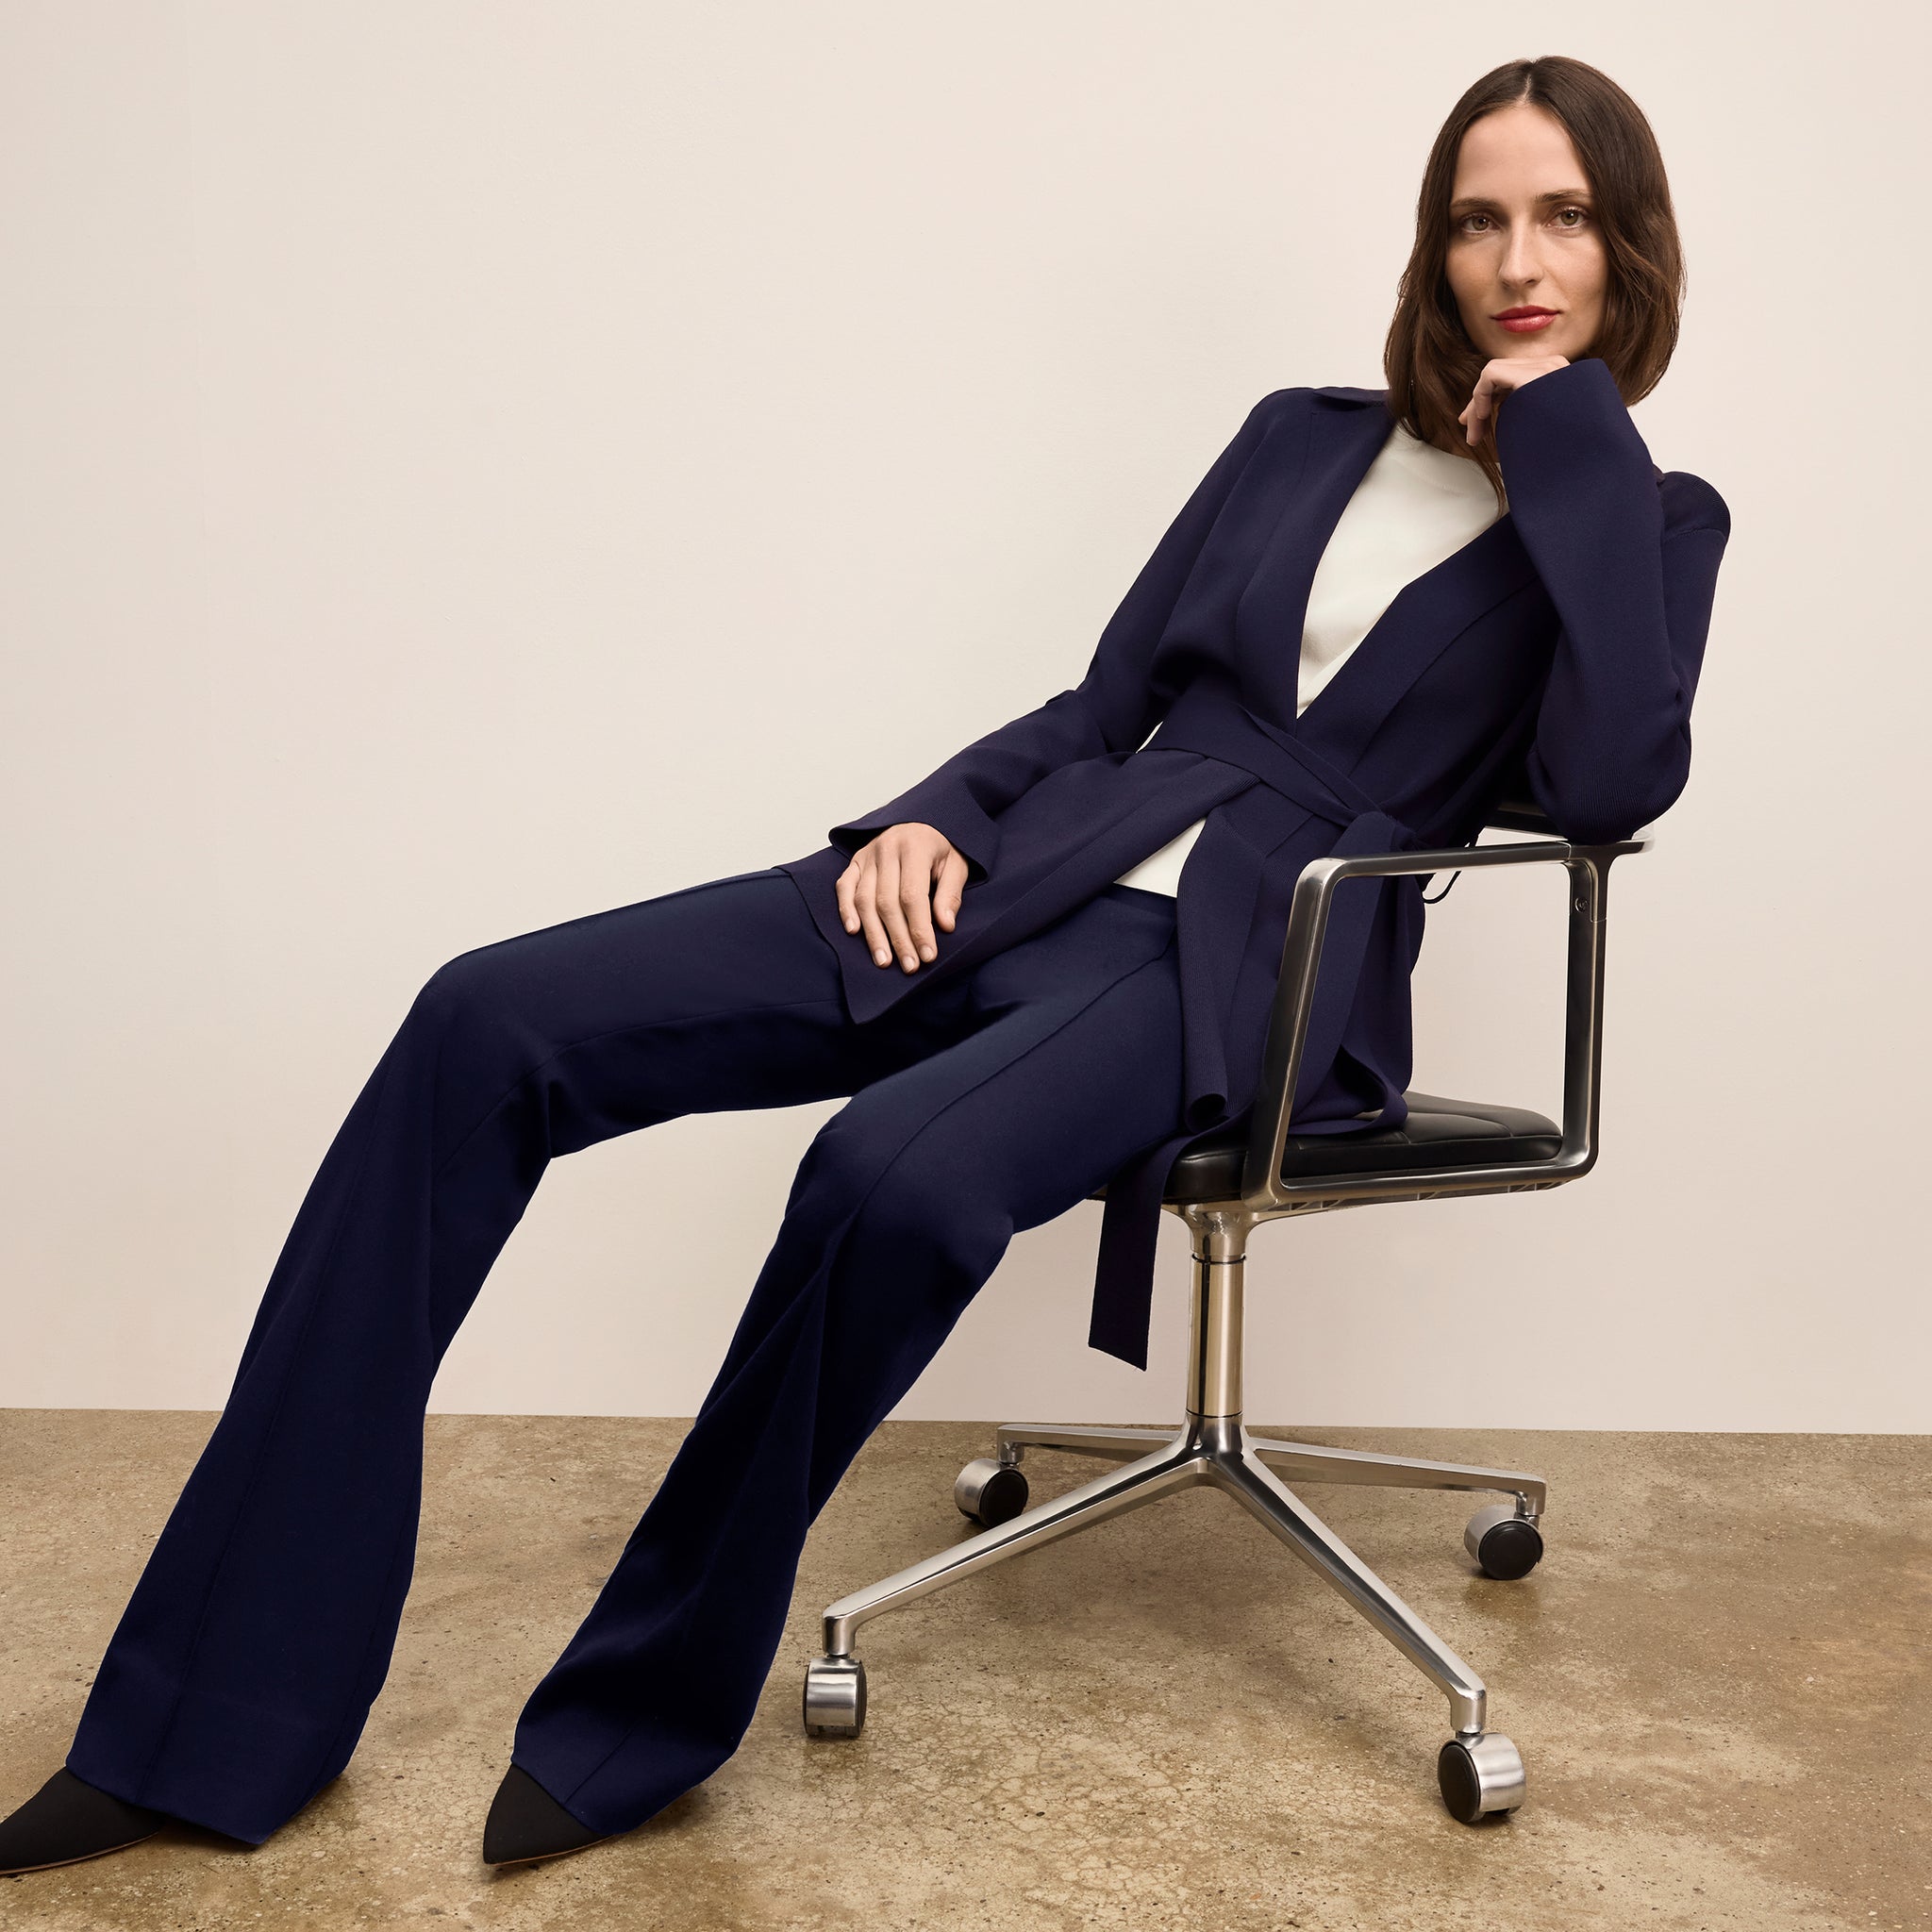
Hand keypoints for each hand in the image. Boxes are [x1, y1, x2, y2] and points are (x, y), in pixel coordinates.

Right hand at [835, 822, 968, 973]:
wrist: (923, 819)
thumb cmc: (942, 846)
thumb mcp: (957, 864)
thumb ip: (951, 893)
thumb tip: (945, 926)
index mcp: (914, 846)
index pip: (913, 896)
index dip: (919, 929)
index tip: (928, 955)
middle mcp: (887, 848)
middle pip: (887, 902)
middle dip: (898, 938)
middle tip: (909, 966)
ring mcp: (867, 854)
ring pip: (864, 899)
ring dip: (873, 934)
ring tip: (884, 961)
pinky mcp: (855, 861)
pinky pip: (844, 887)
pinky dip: (846, 909)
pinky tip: (853, 931)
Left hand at [1458, 354, 1569, 445]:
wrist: (1581, 457)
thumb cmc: (1560, 454)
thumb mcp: (1536, 431)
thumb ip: (1519, 417)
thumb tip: (1489, 414)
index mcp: (1555, 380)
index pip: (1512, 382)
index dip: (1489, 404)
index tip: (1477, 432)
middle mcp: (1552, 368)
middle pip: (1501, 379)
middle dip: (1479, 407)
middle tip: (1473, 437)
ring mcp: (1545, 366)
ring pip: (1492, 376)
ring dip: (1477, 408)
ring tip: (1476, 437)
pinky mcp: (1533, 373)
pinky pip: (1490, 374)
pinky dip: (1480, 396)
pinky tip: (1483, 417)